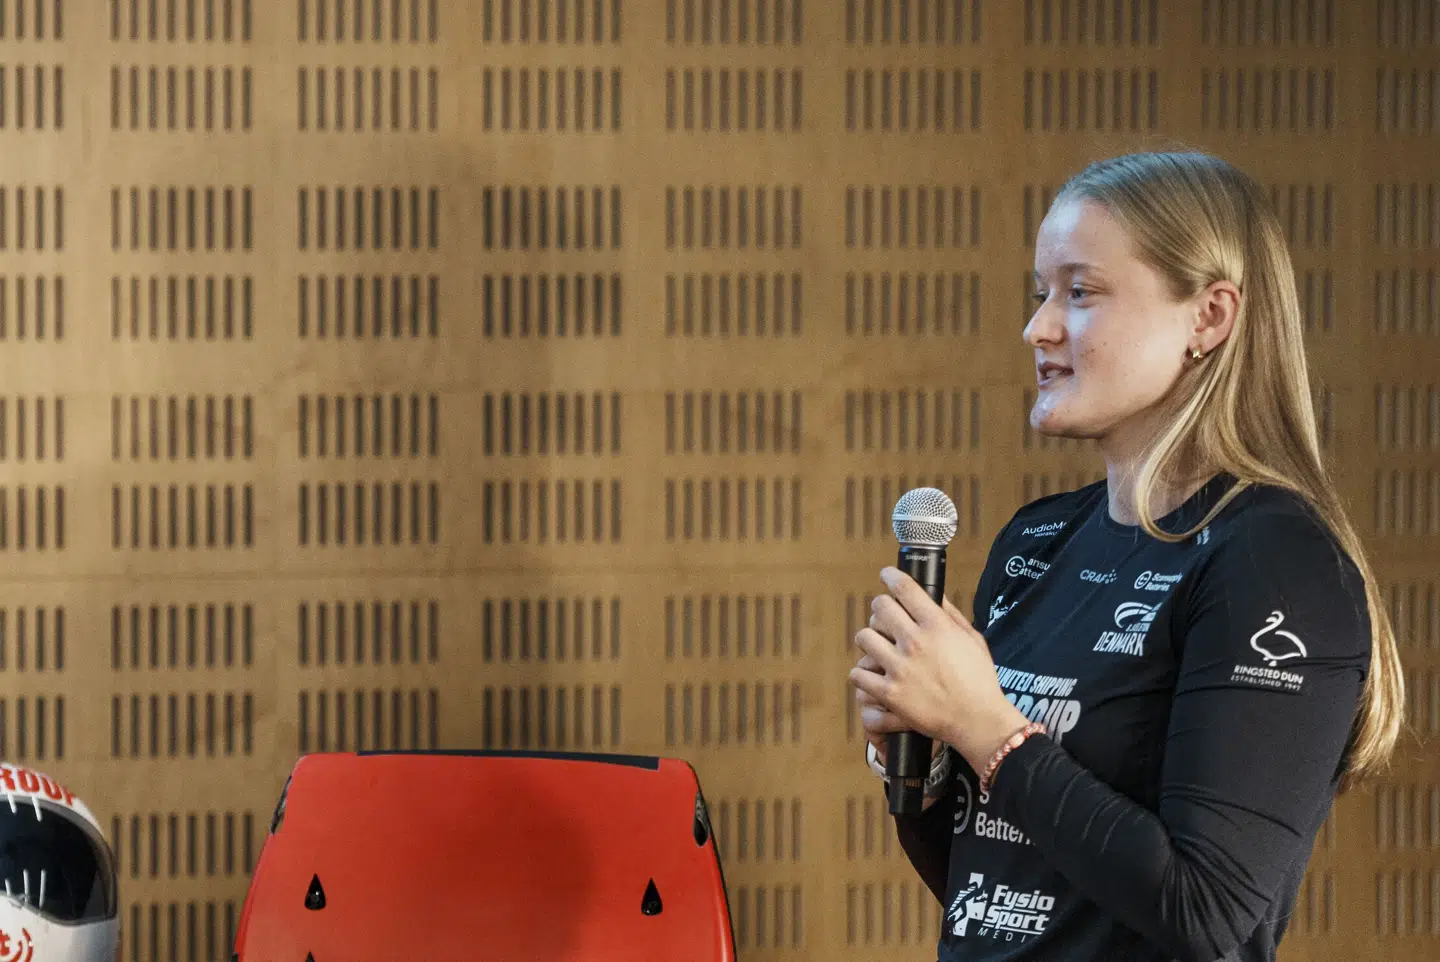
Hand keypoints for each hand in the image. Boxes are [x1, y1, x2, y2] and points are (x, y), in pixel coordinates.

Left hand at [848, 567, 1031, 773]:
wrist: (978, 720)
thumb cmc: (979, 680)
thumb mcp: (973, 639)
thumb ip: (950, 615)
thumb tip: (932, 596)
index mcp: (937, 626)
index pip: (905, 588)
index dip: (891, 576)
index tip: (886, 575)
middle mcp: (915, 642)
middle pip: (880, 607)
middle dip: (880, 609)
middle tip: (884, 617)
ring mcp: (900, 668)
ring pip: (864, 638)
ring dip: (869, 640)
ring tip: (877, 646)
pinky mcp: (889, 693)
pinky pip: (858, 674)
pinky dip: (862, 673)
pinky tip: (872, 673)